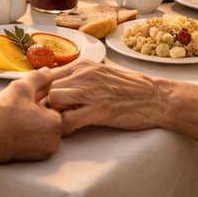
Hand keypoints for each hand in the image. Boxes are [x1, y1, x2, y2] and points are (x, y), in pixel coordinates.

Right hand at [0, 66, 74, 162]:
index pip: (56, 103)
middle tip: (21, 103)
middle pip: (50, 116)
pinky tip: (14, 124)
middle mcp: (54, 141)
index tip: (28, 95)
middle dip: (37, 107)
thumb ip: (38, 78)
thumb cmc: (1, 116)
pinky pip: (35, 138)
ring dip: (32, 118)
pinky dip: (27, 130)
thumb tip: (47, 72)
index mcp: (56, 124)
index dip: (41, 95)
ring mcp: (43, 151)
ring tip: (16, 113)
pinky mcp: (33, 157)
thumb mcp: (21, 87)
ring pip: (42, 127)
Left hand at [46, 61, 169, 134]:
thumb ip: (81, 78)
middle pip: (47, 87)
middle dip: (44, 104)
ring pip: (54, 100)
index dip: (40, 91)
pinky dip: (65, 128)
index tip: (39, 103)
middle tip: (48, 117)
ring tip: (60, 123)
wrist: (158, 97)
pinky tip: (72, 131)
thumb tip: (58, 87)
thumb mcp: (102, 74)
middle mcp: (85, 74)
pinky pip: (68, 119)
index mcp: (84, 65)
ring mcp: (92, 91)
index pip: (48, 75)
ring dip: (53, 114)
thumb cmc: (131, 89)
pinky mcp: (99, 110)